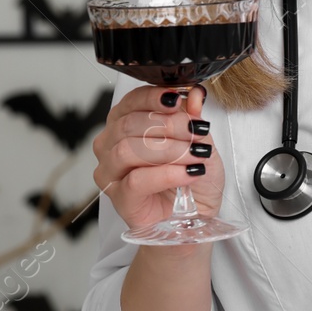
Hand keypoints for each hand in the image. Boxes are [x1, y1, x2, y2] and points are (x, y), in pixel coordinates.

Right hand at [91, 85, 220, 231]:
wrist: (194, 217)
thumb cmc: (192, 177)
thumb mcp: (200, 141)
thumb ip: (193, 117)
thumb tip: (196, 93)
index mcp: (126, 126)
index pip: (130, 102)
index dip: (153, 97)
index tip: (178, 99)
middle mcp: (110, 147)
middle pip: (128, 125)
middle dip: (169, 125)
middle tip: (197, 132)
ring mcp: (111, 174)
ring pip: (127, 150)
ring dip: (169, 149)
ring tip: (197, 155)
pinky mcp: (119, 199)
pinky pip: (136, 180)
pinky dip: (168, 173)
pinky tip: (191, 172)